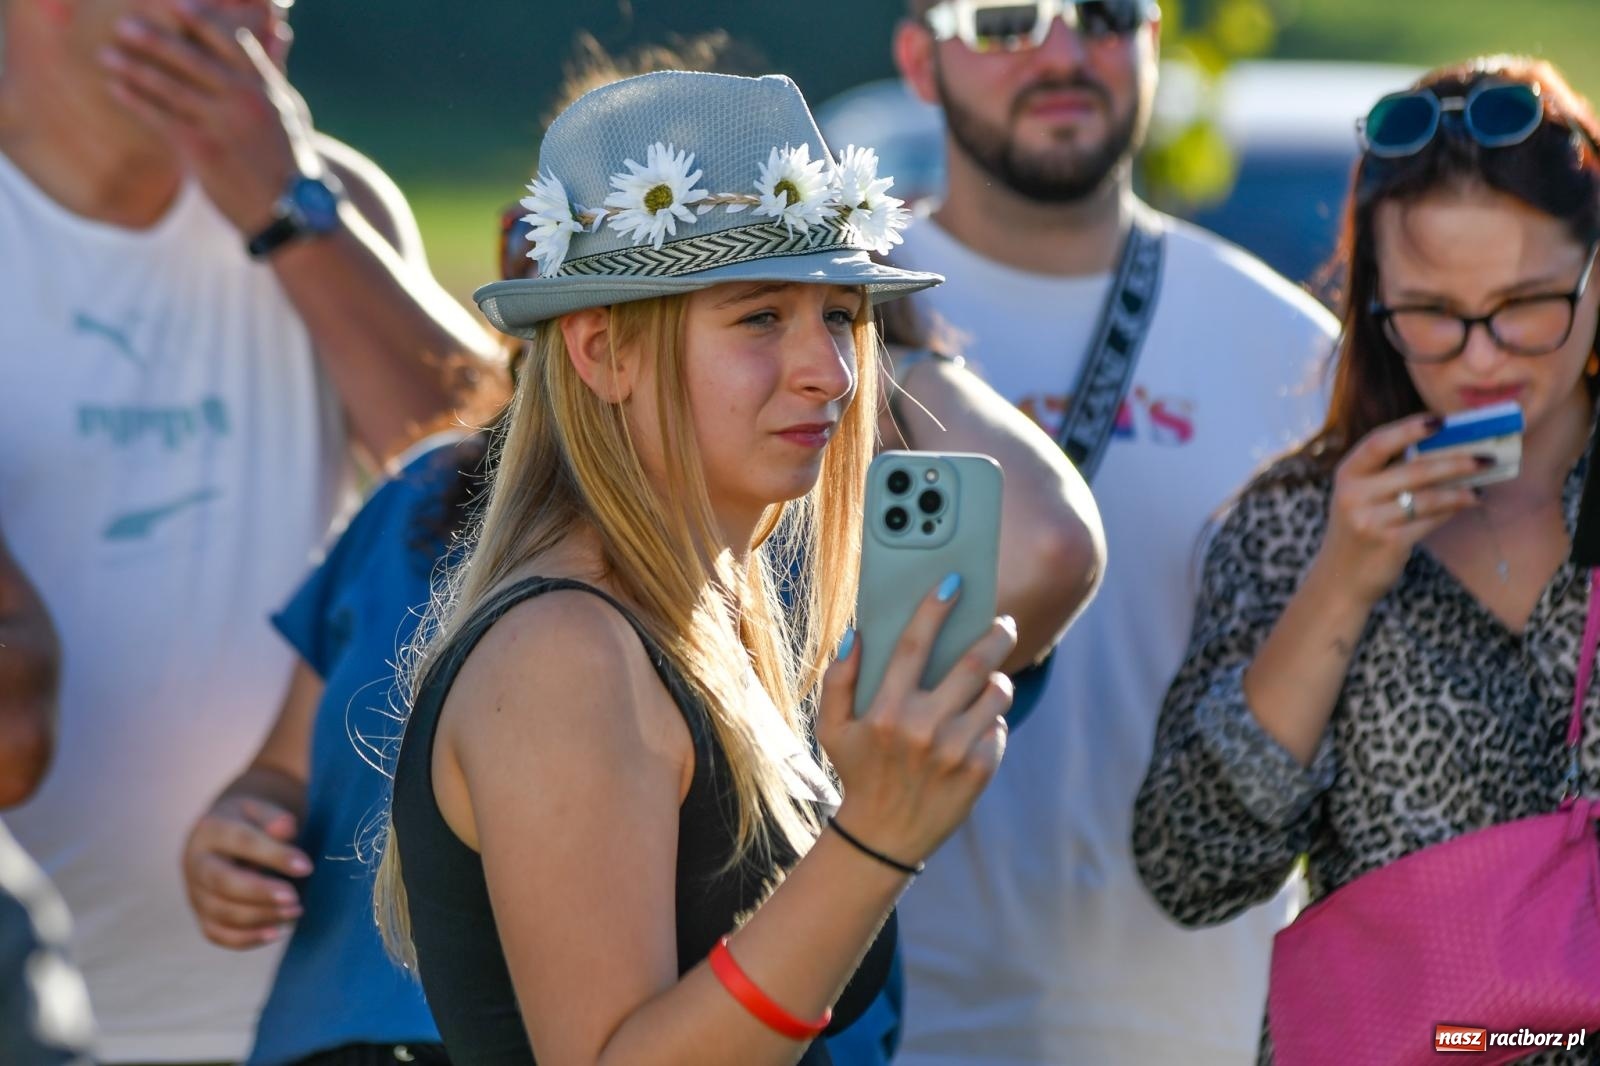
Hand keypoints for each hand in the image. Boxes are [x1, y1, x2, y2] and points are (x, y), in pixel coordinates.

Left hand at [99, 0, 320, 234]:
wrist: (290, 208)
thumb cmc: (288, 157)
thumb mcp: (289, 110)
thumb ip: (275, 69)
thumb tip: (279, 29)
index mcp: (265, 86)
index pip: (229, 41)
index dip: (200, 20)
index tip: (174, 4)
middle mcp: (244, 100)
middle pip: (193, 59)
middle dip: (155, 40)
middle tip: (125, 25)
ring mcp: (223, 125)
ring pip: (171, 87)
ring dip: (134, 68)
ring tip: (107, 54)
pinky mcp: (203, 150)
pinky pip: (161, 118)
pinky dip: (136, 100)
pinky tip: (116, 88)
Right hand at [181, 794, 312, 948]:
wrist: (222, 835)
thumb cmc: (250, 822)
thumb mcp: (260, 809)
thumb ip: (274, 818)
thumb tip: (285, 828)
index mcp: (211, 829)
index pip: (242, 842)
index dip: (275, 855)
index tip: (306, 867)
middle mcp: (196, 863)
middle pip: (223, 883)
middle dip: (261, 894)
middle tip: (295, 899)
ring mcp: (195, 892)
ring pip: (220, 912)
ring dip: (260, 917)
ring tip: (295, 911)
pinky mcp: (201, 914)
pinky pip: (216, 934)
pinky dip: (246, 939)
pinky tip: (277, 932)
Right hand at [816, 579, 1013, 867]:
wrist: (884, 837)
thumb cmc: (858, 771)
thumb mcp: (833, 728)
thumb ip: (839, 679)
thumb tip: (855, 634)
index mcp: (886, 711)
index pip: (913, 646)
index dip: (934, 609)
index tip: (953, 583)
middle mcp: (923, 728)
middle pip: (974, 663)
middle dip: (994, 634)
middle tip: (1002, 622)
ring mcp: (955, 750)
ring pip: (997, 692)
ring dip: (998, 677)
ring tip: (990, 677)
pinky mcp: (980, 770)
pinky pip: (998, 726)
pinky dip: (990, 719)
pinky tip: (975, 725)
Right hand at [1317, 412, 1483, 605]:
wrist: (1339, 579)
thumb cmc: (1358, 530)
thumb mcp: (1360, 497)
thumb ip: (1389, 474)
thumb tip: (1446, 451)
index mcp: (1346, 474)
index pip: (1378, 443)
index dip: (1410, 428)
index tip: (1442, 421)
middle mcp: (1353, 495)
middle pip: (1414, 469)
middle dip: (1455, 460)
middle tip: (1485, 456)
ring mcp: (1370, 519)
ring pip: (1428, 496)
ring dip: (1461, 488)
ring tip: (1482, 483)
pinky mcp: (1388, 542)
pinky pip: (1430, 520)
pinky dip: (1453, 509)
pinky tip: (1469, 503)